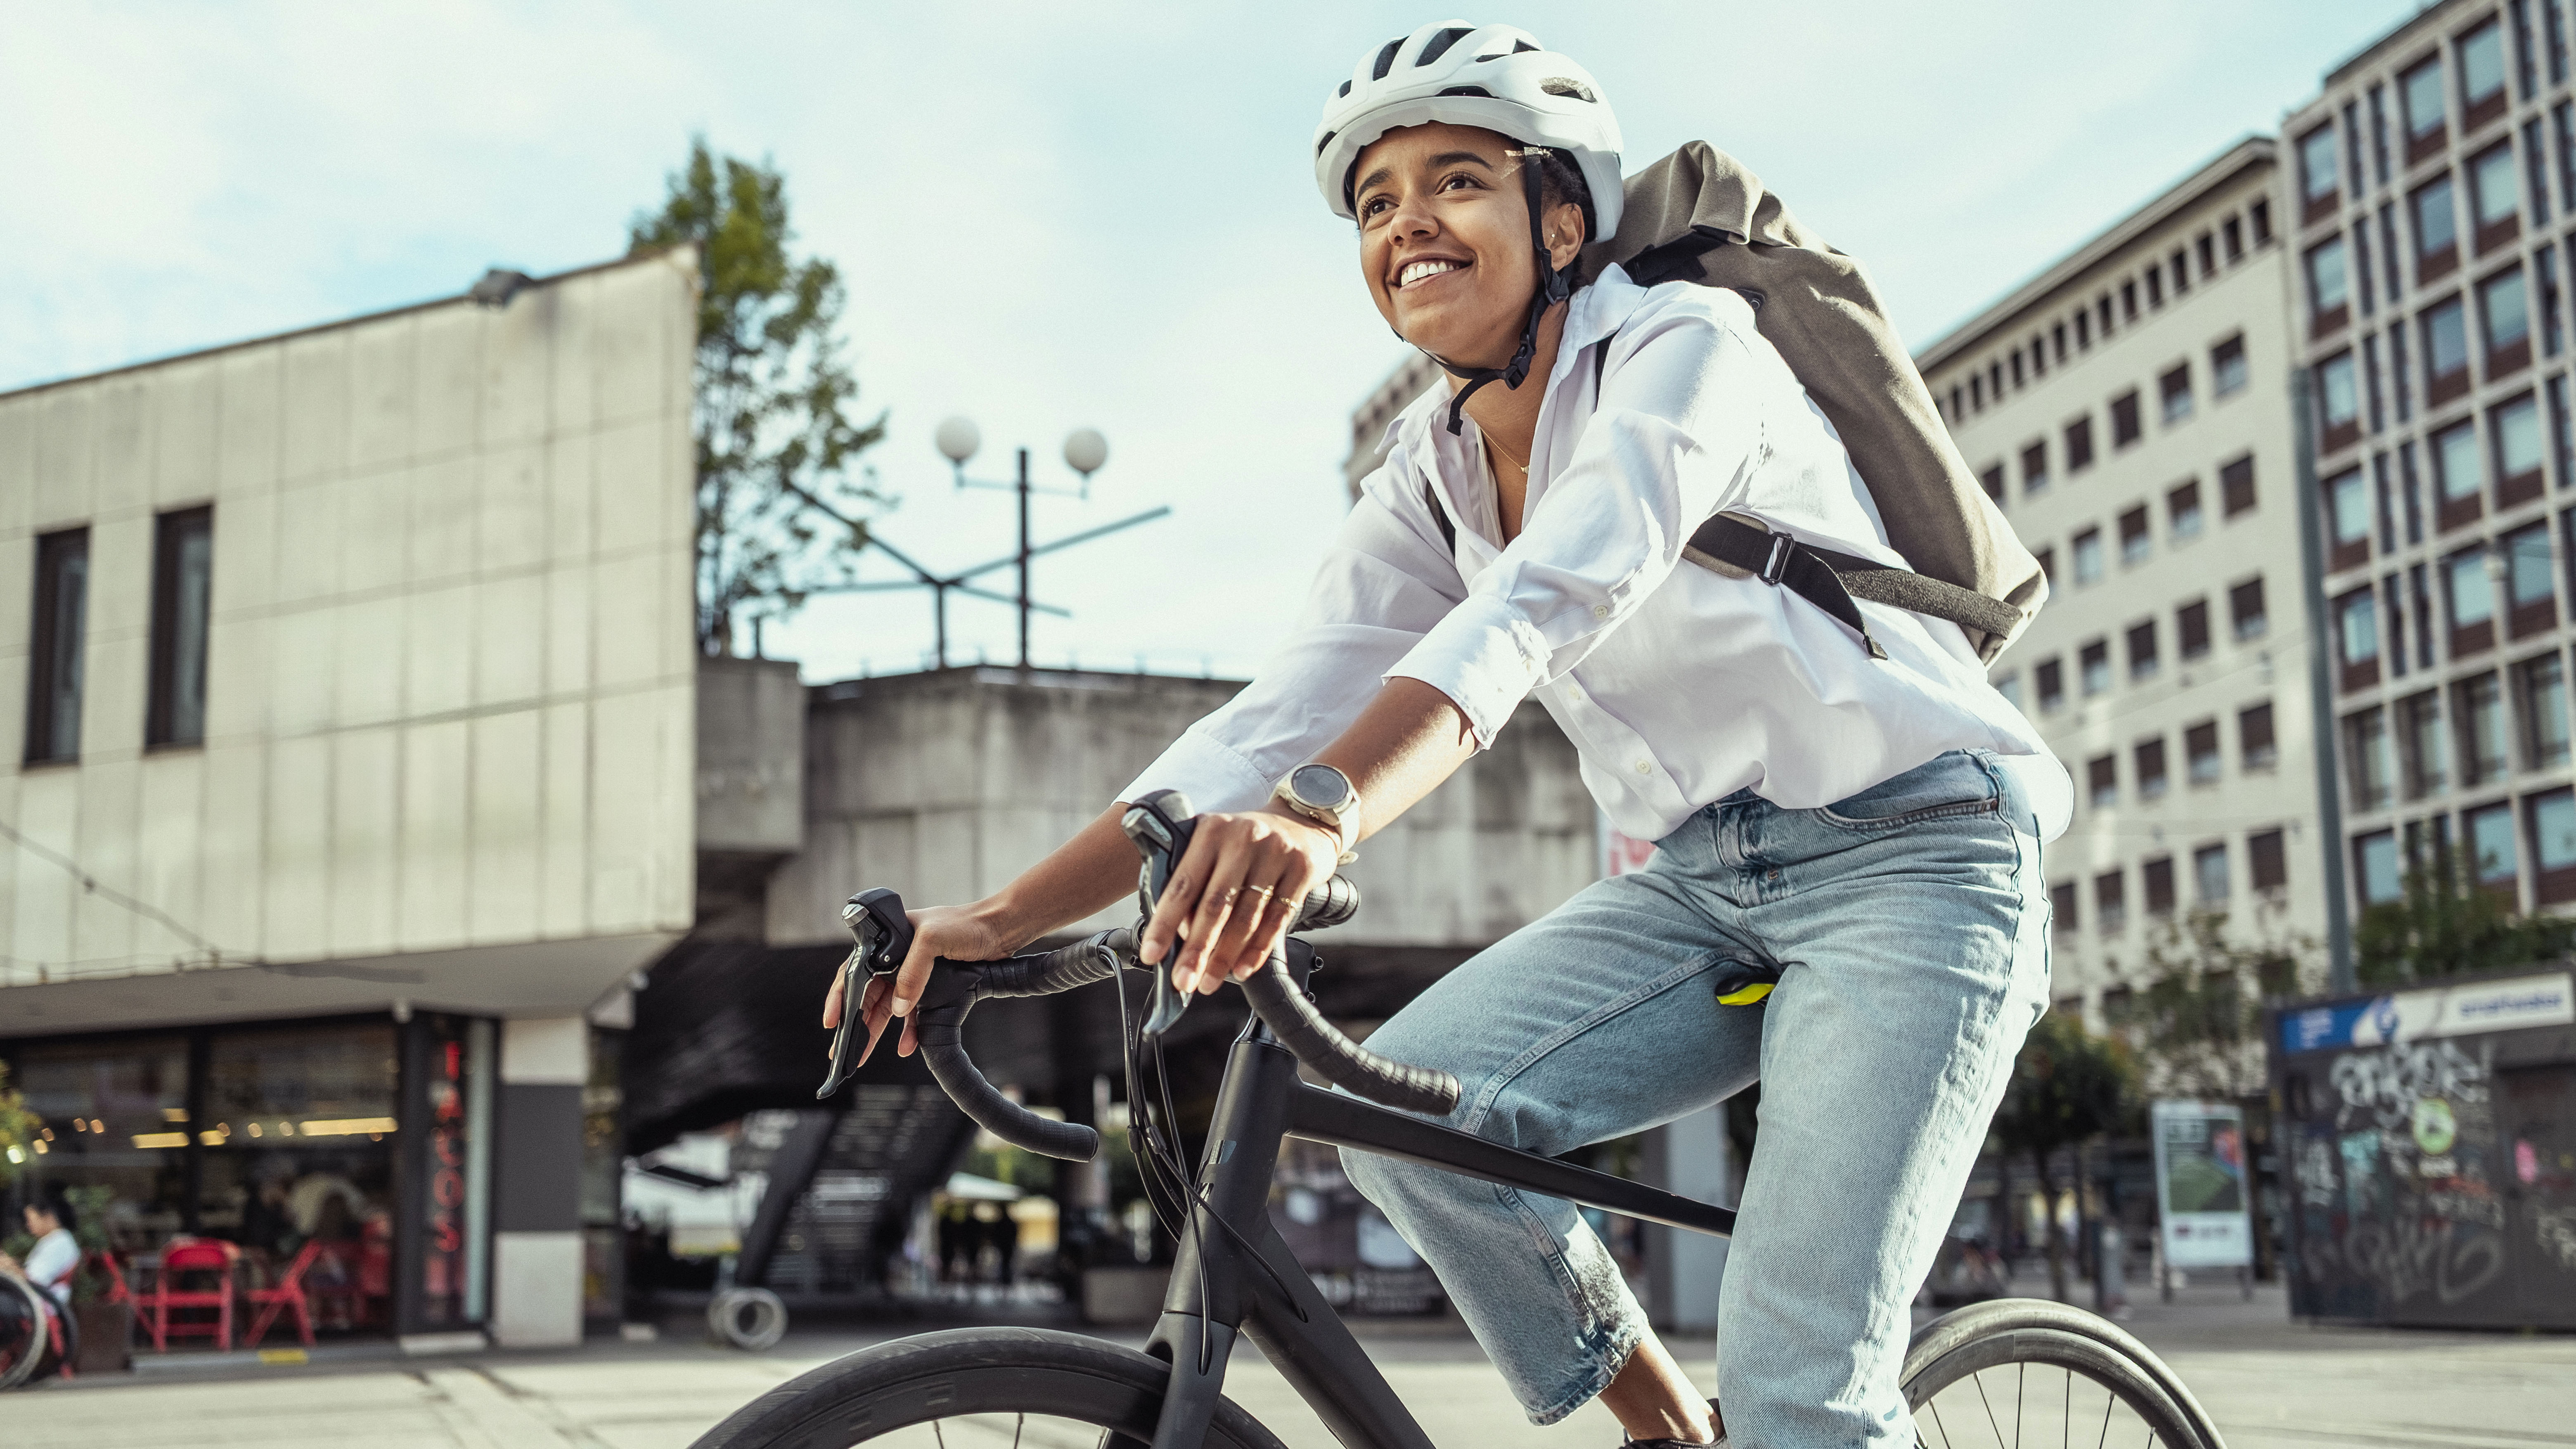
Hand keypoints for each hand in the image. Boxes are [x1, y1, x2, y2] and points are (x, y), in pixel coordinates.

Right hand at [822, 903, 1015, 1064]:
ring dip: (877, 1031)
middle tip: (842, 1051)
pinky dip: (908, 1030)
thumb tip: (898, 1008)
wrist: (1001, 927)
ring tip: (862, 1056)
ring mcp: (915, 973)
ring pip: (889, 1007)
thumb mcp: (933, 939)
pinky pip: (913, 1012)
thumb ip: (913, 972)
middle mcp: (897, 957)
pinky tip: (906, 1046)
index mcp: (889, 941)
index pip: (855, 970)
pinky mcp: (933, 986)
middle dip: (855, 1024)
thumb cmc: (967, 923)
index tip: (832, 1021)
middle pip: (868, 995)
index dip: (841, 997)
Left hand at [1139, 807, 1340, 994]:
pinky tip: (1243, 969)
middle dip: (1196, 949)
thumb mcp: (1215, 844)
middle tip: (1183, 981)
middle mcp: (1242, 840)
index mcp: (1211, 831)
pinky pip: (1277, 920)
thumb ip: (1195, 879)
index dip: (1165, 923)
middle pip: (1215, 905)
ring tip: (1209, 981)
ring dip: (1225, 956)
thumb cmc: (1247, 840)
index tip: (1151, 954)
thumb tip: (1178, 934)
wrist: (1303, 820)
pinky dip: (1258, 949)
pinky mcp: (1300, 871)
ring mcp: (1274, 855)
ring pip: (1246, 917)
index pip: (1183, 884)